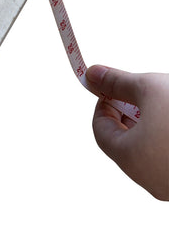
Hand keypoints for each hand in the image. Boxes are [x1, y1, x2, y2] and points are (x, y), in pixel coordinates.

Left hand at [86, 64, 168, 199]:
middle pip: (124, 143)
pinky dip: (165, 139)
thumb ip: (116, 82)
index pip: (100, 130)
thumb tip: (92, 74)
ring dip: (147, 126)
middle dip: (126, 114)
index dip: (103, 104)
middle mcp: (149, 180)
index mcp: (130, 160)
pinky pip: (167, 159)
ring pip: (147, 152)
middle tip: (135, 93)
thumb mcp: (148, 88)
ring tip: (161, 104)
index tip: (111, 88)